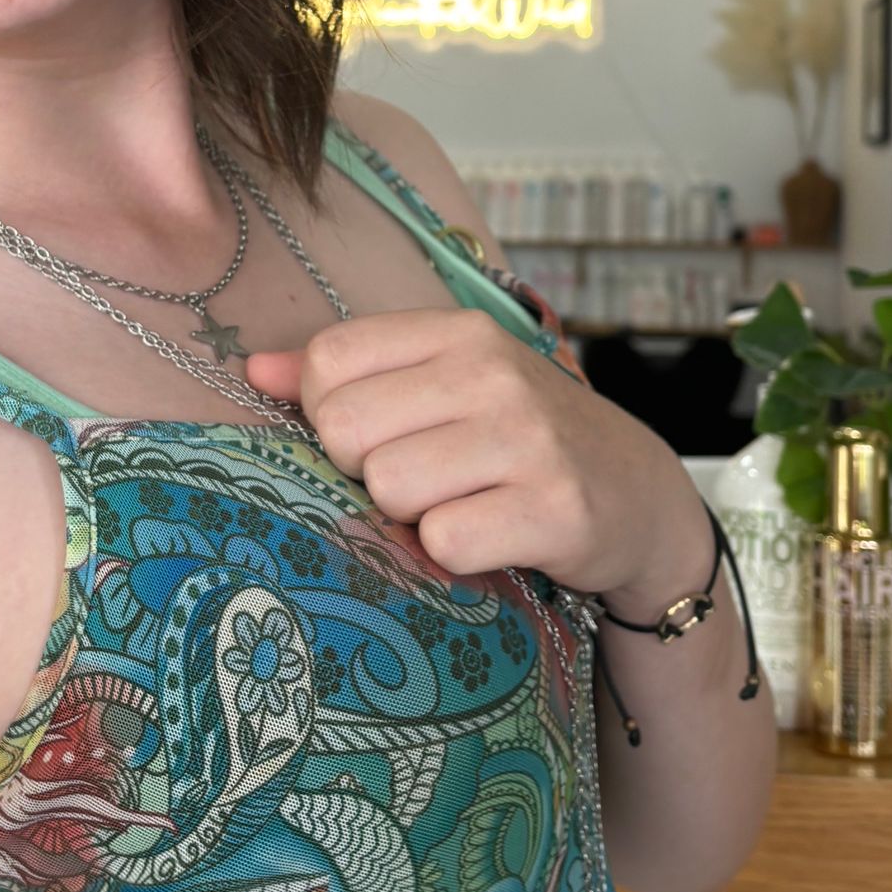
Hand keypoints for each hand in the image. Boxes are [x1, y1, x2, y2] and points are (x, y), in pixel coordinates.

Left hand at [242, 307, 712, 608]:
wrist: (637, 497)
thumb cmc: (521, 441)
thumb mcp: (446, 386)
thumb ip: (350, 374)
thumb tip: (254, 368)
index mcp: (460, 334)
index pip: (329, 362)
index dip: (331, 414)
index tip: (380, 436)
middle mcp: (493, 374)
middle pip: (346, 432)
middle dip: (369, 472)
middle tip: (426, 481)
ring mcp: (527, 440)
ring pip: (389, 489)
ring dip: (412, 518)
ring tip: (461, 506)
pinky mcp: (553, 510)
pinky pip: (444, 543)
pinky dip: (454, 557)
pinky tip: (491, 537)